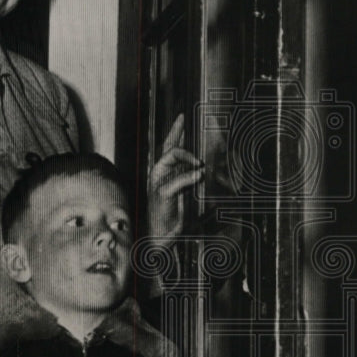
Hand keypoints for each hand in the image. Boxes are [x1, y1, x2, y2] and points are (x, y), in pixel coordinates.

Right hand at [148, 114, 203, 239]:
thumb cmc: (168, 217)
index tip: (182, 119)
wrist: (157, 236)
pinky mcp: (161, 195)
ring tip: (199, 163)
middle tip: (183, 120)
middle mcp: (158, 175)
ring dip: (186, 156)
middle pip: (166, 147)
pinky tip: (199, 175)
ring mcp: (158, 183)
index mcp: (163, 174)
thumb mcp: (180, 194)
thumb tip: (200, 168)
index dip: (175, 132)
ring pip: (168, 158)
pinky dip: (188, 177)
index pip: (168, 148)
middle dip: (175, 132)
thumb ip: (186, 179)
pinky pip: (175, 181)